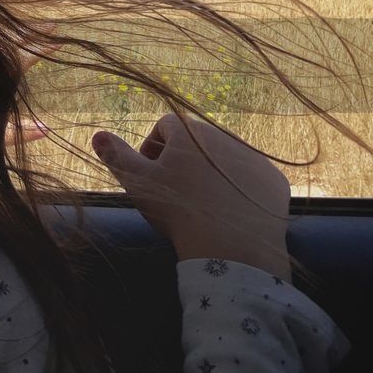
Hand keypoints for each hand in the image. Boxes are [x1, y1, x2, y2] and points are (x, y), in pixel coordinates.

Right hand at [91, 114, 291, 279]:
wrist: (231, 247)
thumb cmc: (177, 210)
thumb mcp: (138, 183)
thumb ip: (116, 156)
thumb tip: (97, 134)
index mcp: (191, 132)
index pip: (166, 124)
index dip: (151, 147)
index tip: (149, 173)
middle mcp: (226, 136)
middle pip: (197, 141)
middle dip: (183, 160)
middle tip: (174, 193)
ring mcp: (255, 158)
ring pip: (225, 159)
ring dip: (211, 173)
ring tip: (201, 205)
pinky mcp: (275, 181)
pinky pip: (252, 179)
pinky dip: (240, 190)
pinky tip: (229, 214)